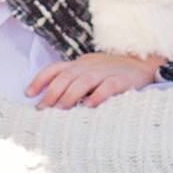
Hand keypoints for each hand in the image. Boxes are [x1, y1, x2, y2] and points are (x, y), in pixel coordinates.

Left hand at [25, 50, 162, 107]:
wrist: (143, 62)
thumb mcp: (90, 70)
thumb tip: (51, 101)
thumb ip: (73, 80)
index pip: (56, 68)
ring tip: (60, 109)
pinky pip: (108, 86)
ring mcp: (106, 71)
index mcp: (80, 64)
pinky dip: (98, 95)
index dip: (40, 79)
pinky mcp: (122, 80)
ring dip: (70, 95)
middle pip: (66, 76)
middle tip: (42, 110)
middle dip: (52, 92)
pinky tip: (89, 107)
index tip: (28, 94)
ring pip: (84, 81)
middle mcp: (90, 66)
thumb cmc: (112, 71)